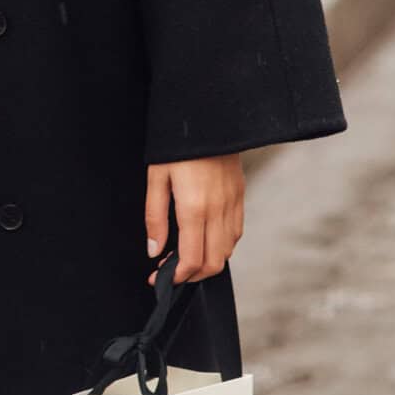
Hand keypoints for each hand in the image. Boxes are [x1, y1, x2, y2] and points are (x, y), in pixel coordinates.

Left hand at [145, 155, 244, 284]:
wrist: (208, 115)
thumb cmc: (176, 145)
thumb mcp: (156, 177)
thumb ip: (155, 217)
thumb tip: (154, 250)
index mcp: (194, 208)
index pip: (192, 259)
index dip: (176, 277)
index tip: (160, 279)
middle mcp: (218, 209)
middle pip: (214, 262)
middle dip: (192, 276)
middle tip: (172, 272)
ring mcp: (233, 203)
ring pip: (228, 250)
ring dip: (208, 261)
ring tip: (185, 256)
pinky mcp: (240, 194)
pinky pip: (236, 231)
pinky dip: (222, 245)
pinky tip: (204, 239)